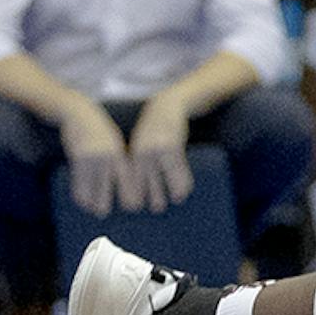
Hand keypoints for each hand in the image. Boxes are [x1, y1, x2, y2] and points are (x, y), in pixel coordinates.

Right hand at [59, 100, 131, 218]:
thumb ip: (118, 161)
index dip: (130, 192)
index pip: (128, 177)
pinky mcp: (77, 159)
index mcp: (119, 152)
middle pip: (110, 185)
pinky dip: (81, 194)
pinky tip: (83, 202)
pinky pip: (78, 182)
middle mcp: (108, 156)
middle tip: (106, 213)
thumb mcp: (113, 143)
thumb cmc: (99, 131)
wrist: (79, 114)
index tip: (133, 206)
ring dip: (94, 202)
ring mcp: (92, 158)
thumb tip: (127, 180)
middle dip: (108, 200)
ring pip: (93, 187)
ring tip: (96, 211)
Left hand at [127, 96, 194, 212]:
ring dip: (168, 191)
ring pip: (163, 177)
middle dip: (152, 196)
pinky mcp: (173, 146)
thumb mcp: (143, 141)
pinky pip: (178, 168)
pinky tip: (184, 191)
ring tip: (175, 201)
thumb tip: (138, 182)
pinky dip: (182, 181)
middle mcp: (143, 153)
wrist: (168, 105)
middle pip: (145, 181)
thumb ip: (140, 160)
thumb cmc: (155, 127)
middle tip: (157, 209)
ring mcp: (158, 150)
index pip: (131, 180)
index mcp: (134, 153)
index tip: (136, 207)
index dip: (133, 194)